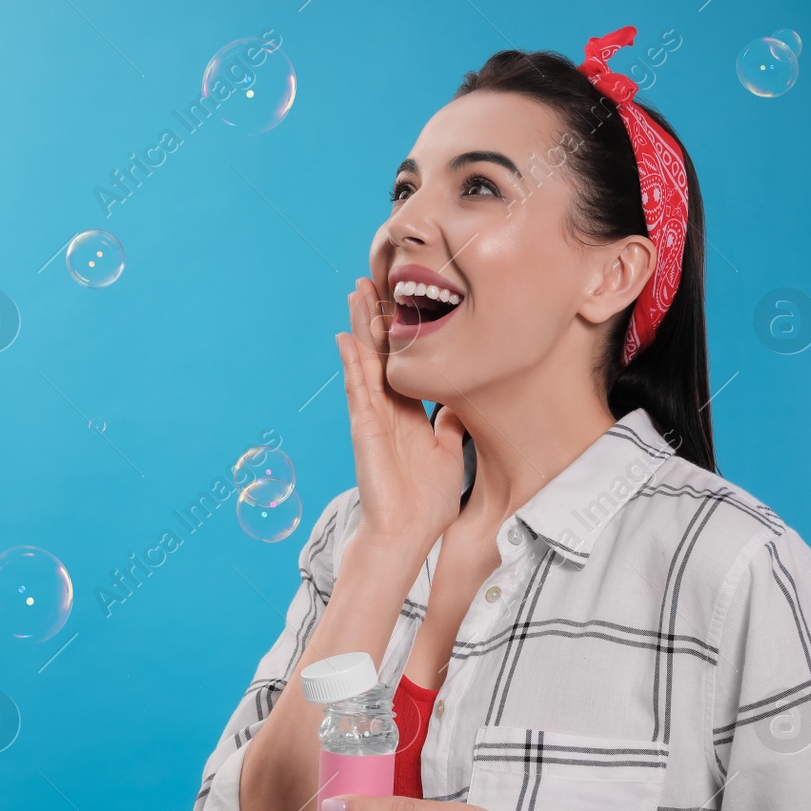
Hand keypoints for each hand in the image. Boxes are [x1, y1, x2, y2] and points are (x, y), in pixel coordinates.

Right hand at [336, 276, 468, 551]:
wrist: (409, 532)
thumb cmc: (428, 500)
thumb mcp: (450, 450)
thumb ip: (452, 422)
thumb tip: (465, 398)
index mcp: (408, 413)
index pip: (402, 363)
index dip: (402, 333)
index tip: (405, 301)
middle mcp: (387, 409)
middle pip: (379, 352)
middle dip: (376, 317)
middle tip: (373, 279)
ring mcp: (373, 416)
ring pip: (365, 361)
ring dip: (360, 325)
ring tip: (357, 291)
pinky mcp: (365, 427)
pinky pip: (356, 388)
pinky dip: (352, 362)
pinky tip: (346, 336)